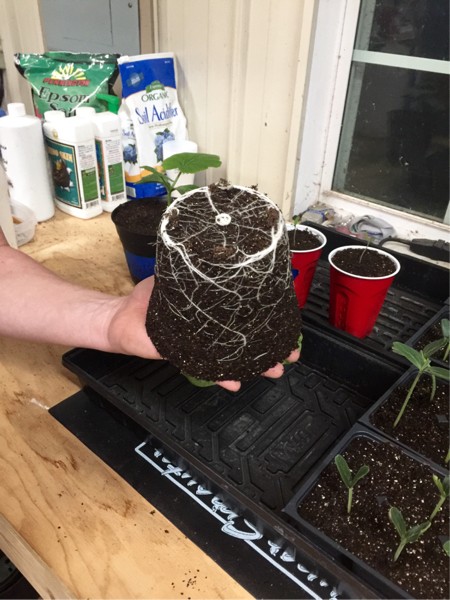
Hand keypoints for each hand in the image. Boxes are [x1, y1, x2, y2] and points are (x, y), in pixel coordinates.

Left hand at [108, 276, 299, 391]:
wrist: (122, 316)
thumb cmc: (148, 298)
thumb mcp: (177, 276)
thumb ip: (195, 268)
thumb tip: (217, 247)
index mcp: (214, 314)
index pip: (245, 318)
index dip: (268, 323)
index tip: (289, 327)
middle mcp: (212, 332)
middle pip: (247, 342)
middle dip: (271, 350)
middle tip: (289, 355)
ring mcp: (201, 346)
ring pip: (234, 358)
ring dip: (255, 366)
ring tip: (274, 370)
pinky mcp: (185, 356)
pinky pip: (206, 369)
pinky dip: (219, 377)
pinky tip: (234, 383)